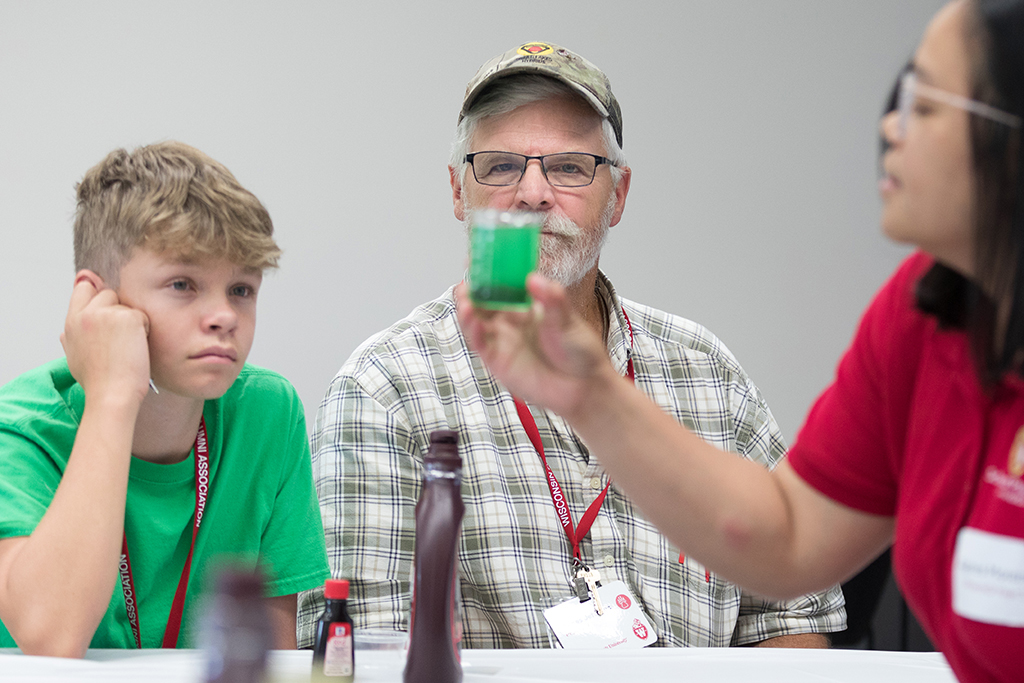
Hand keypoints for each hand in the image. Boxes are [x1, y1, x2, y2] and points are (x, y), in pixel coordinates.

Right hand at [61, 272, 150, 406]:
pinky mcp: (127, 317)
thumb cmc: (98, 381)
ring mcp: (105, 313)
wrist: (111, 395)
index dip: (96, 294)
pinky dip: (144, 330)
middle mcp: (85, 314)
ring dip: (131, 322)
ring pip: (126, 305)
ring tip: (126, 347)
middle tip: (120, 338)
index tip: (106, 308)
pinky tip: (136, 349)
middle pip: (107, 294)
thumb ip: (71, 338)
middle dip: (117, 310)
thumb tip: (65, 332)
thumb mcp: (74, 357)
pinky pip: (142, 316)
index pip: (83, 288)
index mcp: (71, 323)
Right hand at [456, 274, 615, 418]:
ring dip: (467, 308)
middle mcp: (509, 321)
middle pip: (482, 300)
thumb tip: (534, 278)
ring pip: (475, 320)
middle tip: (469, 276)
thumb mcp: (569, 321)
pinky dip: (474, 331)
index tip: (482, 256)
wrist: (585, 387)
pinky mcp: (497, 361)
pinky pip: (481, 344)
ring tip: (466, 297)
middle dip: (472, 287)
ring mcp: (502, 340)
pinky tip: (475, 321)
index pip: (503, 283)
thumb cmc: (579, 352)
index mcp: (526, 305)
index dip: (490, 271)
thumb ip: (553, 300)